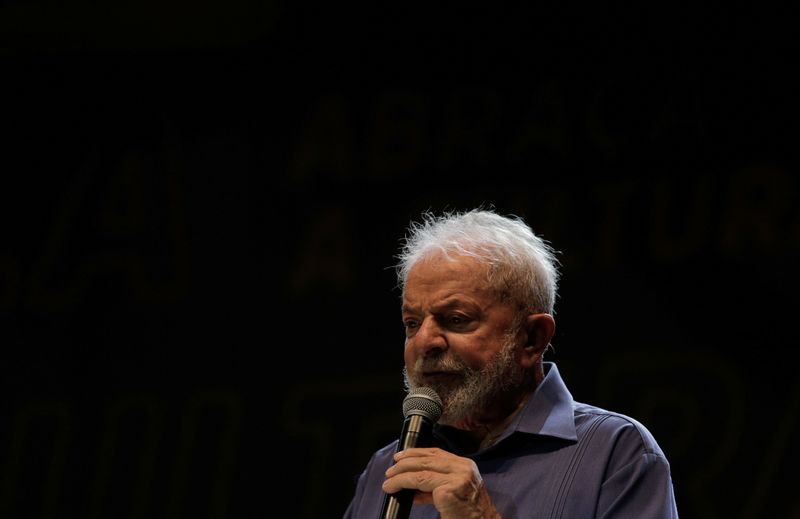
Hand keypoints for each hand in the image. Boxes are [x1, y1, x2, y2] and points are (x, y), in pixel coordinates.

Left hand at [382, 447, 500, 518]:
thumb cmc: (468, 514)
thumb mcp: (451, 494)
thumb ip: (433, 487)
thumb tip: (410, 488)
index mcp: (465, 465)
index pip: (436, 453)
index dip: (416, 453)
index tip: (401, 456)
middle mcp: (462, 467)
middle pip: (427, 459)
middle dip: (405, 463)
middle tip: (390, 470)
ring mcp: (457, 477)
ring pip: (421, 470)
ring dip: (400, 475)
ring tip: (388, 481)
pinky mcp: (449, 489)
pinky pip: (420, 483)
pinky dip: (404, 484)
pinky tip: (396, 489)